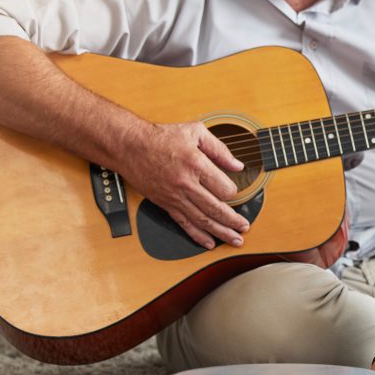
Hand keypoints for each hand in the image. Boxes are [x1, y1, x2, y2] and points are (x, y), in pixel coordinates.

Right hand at [121, 120, 248, 248]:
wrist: (129, 146)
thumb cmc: (161, 137)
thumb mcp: (195, 132)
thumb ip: (220, 149)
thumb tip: (237, 165)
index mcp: (196, 164)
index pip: (224, 188)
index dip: (234, 192)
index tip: (235, 191)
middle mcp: (186, 184)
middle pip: (216, 209)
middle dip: (234, 221)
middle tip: (245, 227)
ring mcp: (175, 197)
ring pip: (203, 220)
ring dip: (221, 233)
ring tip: (235, 240)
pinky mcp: (165, 204)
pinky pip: (184, 224)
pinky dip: (198, 236)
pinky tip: (209, 243)